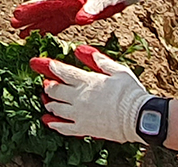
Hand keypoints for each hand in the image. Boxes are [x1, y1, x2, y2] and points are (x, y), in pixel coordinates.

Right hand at [10, 0, 140, 32]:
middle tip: (12, 24)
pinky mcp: (74, 15)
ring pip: (47, 18)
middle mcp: (66, 1)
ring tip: (20, 34)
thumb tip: (78, 19)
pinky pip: (57, 24)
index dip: (32, 8)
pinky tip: (38, 36)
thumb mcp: (102, 0)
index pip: (47, 2)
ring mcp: (69, 8)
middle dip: (28, 17)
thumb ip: (91, 9)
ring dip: (34, 26)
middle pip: (43, 9)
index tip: (18, 13)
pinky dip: (47, 30)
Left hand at [34, 46, 149, 144]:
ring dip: (50, 103)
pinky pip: (64, 128)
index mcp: (86, 81)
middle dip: (48, 86)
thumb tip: (81, 49)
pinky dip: (55, 124)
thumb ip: (98, 60)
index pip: (62, 72)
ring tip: (47, 101)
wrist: (138, 117)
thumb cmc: (130, 92)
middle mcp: (79, 98)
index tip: (38, 63)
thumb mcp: (117, 70)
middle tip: (45, 84)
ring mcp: (79, 114)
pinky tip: (49, 122)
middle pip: (55, 91)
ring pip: (57, 109)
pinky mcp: (84, 128)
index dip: (49, 66)